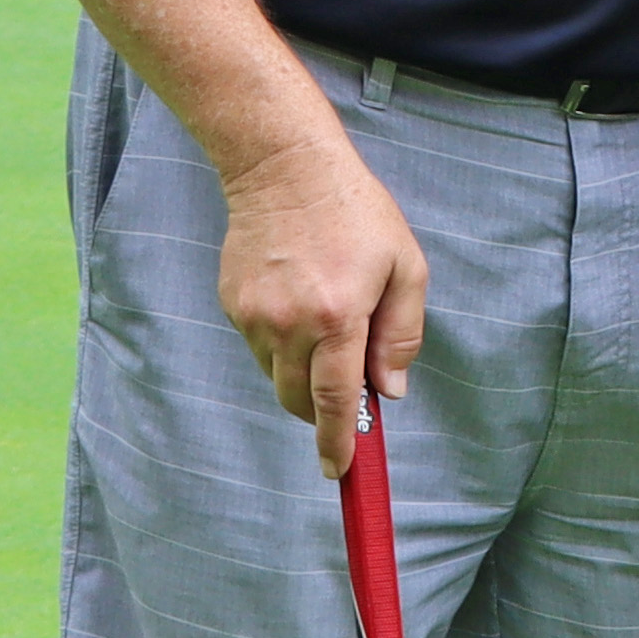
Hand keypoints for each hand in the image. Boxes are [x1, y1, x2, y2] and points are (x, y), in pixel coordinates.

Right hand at [210, 118, 428, 459]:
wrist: (283, 168)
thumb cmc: (355, 213)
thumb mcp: (405, 267)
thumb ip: (402, 334)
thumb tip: (390, 390)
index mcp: (338, 316)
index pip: (336, 401)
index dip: (338, 442)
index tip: (340, 469)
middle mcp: (289, 323)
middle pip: (300, 400)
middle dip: (323, 413)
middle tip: (348, 395)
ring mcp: (255, 315)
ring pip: (277, 377)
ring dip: (303, 376)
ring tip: (327, 327)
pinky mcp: (233, 304)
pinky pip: (259, 348)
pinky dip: (282, 347)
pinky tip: (299, 305)